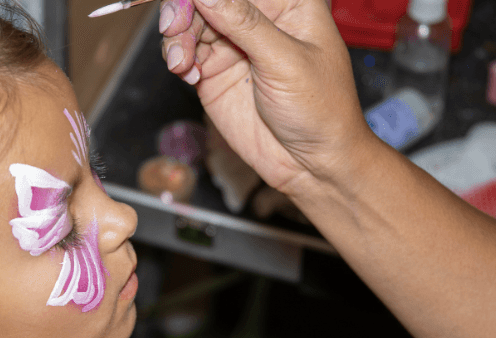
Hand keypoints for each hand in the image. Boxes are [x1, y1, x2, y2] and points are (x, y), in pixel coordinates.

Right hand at [160, 0, 371, 189]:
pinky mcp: (214, 74)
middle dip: (184, 8)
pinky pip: (184, 55)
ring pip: (190, 23)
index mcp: (287, 2)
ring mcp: (233, 46)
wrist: (311, 163)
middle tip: (176, 27)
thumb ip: (245, 23)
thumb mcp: (286, 60)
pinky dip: (178, 59)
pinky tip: (188, 74)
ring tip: (181, 61)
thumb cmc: (320, 109)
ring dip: (176, 37)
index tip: (190, 2)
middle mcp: (257, 19)